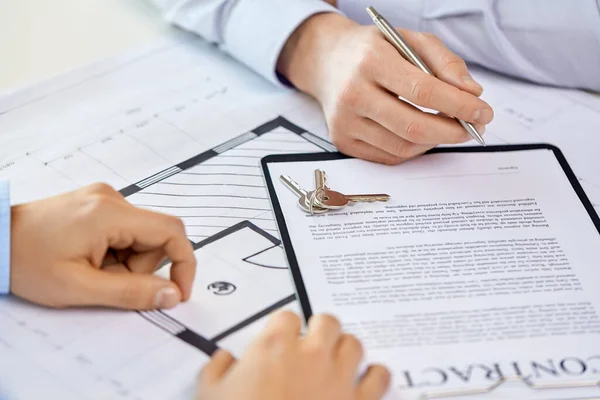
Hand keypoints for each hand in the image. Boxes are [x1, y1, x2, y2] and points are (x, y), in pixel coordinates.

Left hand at [9, 183, 195, 308]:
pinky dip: (116, 251)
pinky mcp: (97, 204)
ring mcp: (104, 199)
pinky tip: (88, 257)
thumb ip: (131, 293)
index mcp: (110, 214)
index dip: (184, 263)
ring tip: (90, 269)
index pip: (172, 232)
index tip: (178, 291)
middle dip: (140, 267)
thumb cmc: (25, 261)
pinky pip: (125, 231)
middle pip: (155, 237)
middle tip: (106, 282)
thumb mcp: (79, 287)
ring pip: (140, 236)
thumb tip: (171, 294)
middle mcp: (112, 198)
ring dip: (126, 261)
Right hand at [196, 311, 389, 399]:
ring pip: (354, 344)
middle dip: (320, 330)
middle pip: (327, 322)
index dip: (284, 327)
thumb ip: (216, 369)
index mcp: (274, 346)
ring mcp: (338, 376)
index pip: (287, 317)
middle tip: (313, 343)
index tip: (281, 338)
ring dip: (346, 349)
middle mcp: (311, 354)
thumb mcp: (210, 394)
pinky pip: (379, 377)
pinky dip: (375, 376)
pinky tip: (366, 381)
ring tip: (337, 360)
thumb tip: (223, 360)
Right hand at [278, 13, 493, 163]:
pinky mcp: (342, 141)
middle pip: (413, 126)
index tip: (483, 112)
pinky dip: (413, 150)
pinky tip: (422, 135)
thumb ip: (445, 63)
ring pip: (402, 147)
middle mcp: (352, 93)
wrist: (327, 62)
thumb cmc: (373, 50)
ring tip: (448, 128)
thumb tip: (472, 94)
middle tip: (472, 128)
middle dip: (452, 131)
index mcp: (370, 61)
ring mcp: (344, 122)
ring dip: (434, 142)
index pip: (423, 91)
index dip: (459, 105)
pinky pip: (388, 157)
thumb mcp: (410, 40)